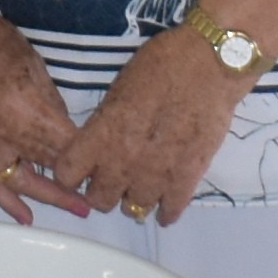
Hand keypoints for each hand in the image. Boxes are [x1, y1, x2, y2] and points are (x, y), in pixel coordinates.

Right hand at [0, 8, 86, 222]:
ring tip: (78, 209)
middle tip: (102, 191)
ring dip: (52, 196)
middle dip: (77, 178)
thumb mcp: (34, 63)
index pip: (66, 144)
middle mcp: (2, 132)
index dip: (89, 155)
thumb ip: (51, 102)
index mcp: (24, 107)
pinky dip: (7, 202)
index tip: (106, 161)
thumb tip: (66, 129)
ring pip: (22, 181)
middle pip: (49, 165)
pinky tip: (26, 216)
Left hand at [43, 26, 247, 224]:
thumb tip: (100, 145)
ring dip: (134, 200)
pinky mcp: (188, 178)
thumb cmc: (161, 66)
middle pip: (99, 200)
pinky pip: (170, 211)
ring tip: (140, 188)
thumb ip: (105, 125)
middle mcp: (124, 160)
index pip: (67, 174)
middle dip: (101, 191)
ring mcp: (157, 173)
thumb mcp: (118, 89)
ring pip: (133, 209)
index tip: (78, 170)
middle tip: (111, 180)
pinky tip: (164, 205)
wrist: (209, 65)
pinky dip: (165, 211)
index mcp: (102, 133)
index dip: (70, 174)